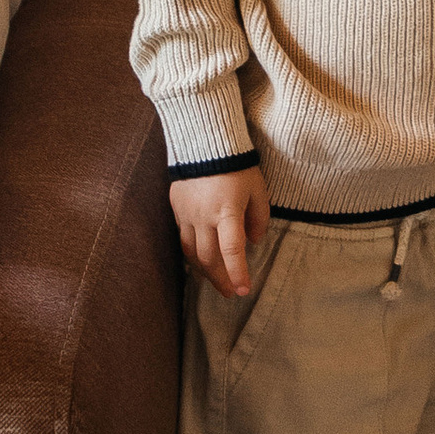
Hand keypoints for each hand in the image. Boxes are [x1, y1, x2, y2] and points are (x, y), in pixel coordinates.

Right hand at [174, 164, 268, 297]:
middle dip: (220, 279)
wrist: (204, 140)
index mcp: (227, 211)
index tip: (243, 291)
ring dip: (204, 271)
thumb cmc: (237, 165)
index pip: (231, 250)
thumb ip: (258, 218)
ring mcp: (187, 214)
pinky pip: (182, 238)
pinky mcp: (177, 208)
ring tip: (215, 281)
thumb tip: (253, 242)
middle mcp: (204, 216)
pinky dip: (192, 254)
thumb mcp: (258, 189)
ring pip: (191, 252)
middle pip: (209, 258)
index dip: (237, 273)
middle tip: (230, 293)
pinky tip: (200, 260)